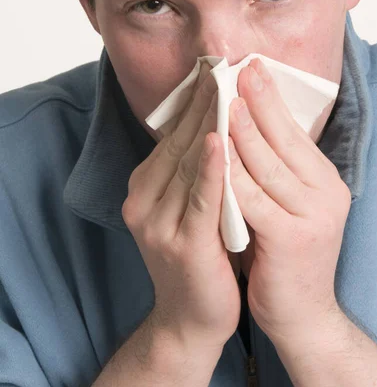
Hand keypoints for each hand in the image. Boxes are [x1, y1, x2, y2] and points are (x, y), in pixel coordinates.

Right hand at [122, 63, 240, 354]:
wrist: (190, 318)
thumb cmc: (198, 254)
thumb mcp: (184, 206)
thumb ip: (190, 169)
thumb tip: (211, 122)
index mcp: (143, 188)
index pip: (170, 136)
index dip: (193, 103)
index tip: (213, 72)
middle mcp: (142, 202)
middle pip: (177, 143)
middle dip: (202, 105)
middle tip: (221, 68)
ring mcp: (157, 224)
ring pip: (186, 165)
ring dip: (207, 125)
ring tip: (225, 91)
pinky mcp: (181, 245)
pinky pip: (199, 199)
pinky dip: (209, 169)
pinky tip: (218, 141)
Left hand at [227, 58, 350, 344]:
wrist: (300, 314)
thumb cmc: (282, 253)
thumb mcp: (285, 205)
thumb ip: (271, 169)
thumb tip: (244, 123)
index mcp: (325, 181)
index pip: (294, 130)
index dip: (270, 98)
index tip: (250, 68)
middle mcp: (327, 194)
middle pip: (285, 138)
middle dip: (257, 102)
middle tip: (235, 71)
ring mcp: (313, 217)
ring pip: (268, 164)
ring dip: (242, 130)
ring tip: (221, 99)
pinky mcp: (291, 240)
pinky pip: (253, 198)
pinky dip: (230, 173)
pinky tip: (213, 150)